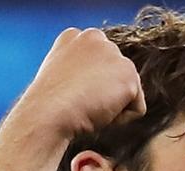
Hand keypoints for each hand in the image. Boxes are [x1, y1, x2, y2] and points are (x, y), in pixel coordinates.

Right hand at [22, 27, 145, 137]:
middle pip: (115, 78)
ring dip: (111, 108)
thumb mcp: (61, 79)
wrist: (47, 114)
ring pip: (126, 93)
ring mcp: (114, 55)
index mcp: (75, 37)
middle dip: (102, 95)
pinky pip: (136, 109)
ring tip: (87, 107)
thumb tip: (101, 87)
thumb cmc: (48, 106)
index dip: (87, 88)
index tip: (70, 95)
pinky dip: (120, 120)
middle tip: (79, 102)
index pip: (99, 65)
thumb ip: (81, 72)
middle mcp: (96, 37)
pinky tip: (98, 112)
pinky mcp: (129, 75)